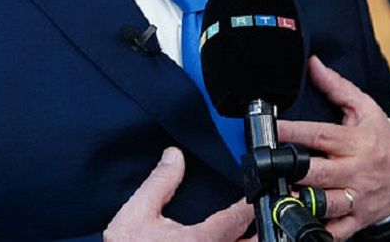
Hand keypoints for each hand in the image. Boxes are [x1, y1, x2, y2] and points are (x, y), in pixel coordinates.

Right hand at [104, 147, 252, 240]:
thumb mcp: (135, 215)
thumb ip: (159, 184)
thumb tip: (173, 156)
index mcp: (201, 241)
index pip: (239, 217)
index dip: (248, 204)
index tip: (254, 192)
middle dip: (254, 229)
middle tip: (254, 217)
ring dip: (243, 241)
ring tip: (240, 232)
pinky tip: (221, 240)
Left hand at [277, 57, 389, 236]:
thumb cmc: (382, 139)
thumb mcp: (365, 108)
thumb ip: (336, 86)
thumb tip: (313, 64)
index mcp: (356, 142)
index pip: (320, 135)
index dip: (294, 132)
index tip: (272, 128)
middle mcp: (356, 171)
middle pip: (319, 172)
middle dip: (292, 170)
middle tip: (266, 165)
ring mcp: (357, 197)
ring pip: (326, 204)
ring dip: (301, 203)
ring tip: (276, 197)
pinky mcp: (358, 219)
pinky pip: (336, 230)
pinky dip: (319, 230)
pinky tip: (296, 225)